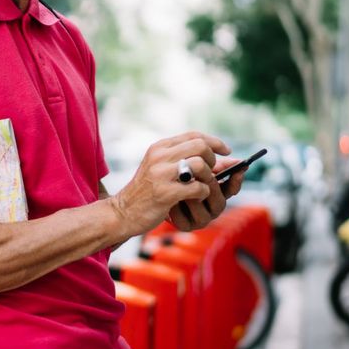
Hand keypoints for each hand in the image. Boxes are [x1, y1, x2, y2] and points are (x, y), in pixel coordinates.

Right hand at [110, 131, 231, 235]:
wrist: (123, 212)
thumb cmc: (147, 191)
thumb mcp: (160, 168)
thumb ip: (185, 159)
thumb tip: (225, 159)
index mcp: (159, 148)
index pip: (193, 135)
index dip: (214, 141)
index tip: (226, 150)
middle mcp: (159, 157)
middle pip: (200, 146)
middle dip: (212, 159)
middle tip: (211, 172)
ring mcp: (161, 174)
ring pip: (200, 165)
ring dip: (208, 177)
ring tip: (203, 186)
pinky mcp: (165, 193)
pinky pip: (198, 188)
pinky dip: (203, 193)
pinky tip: (196, 197)